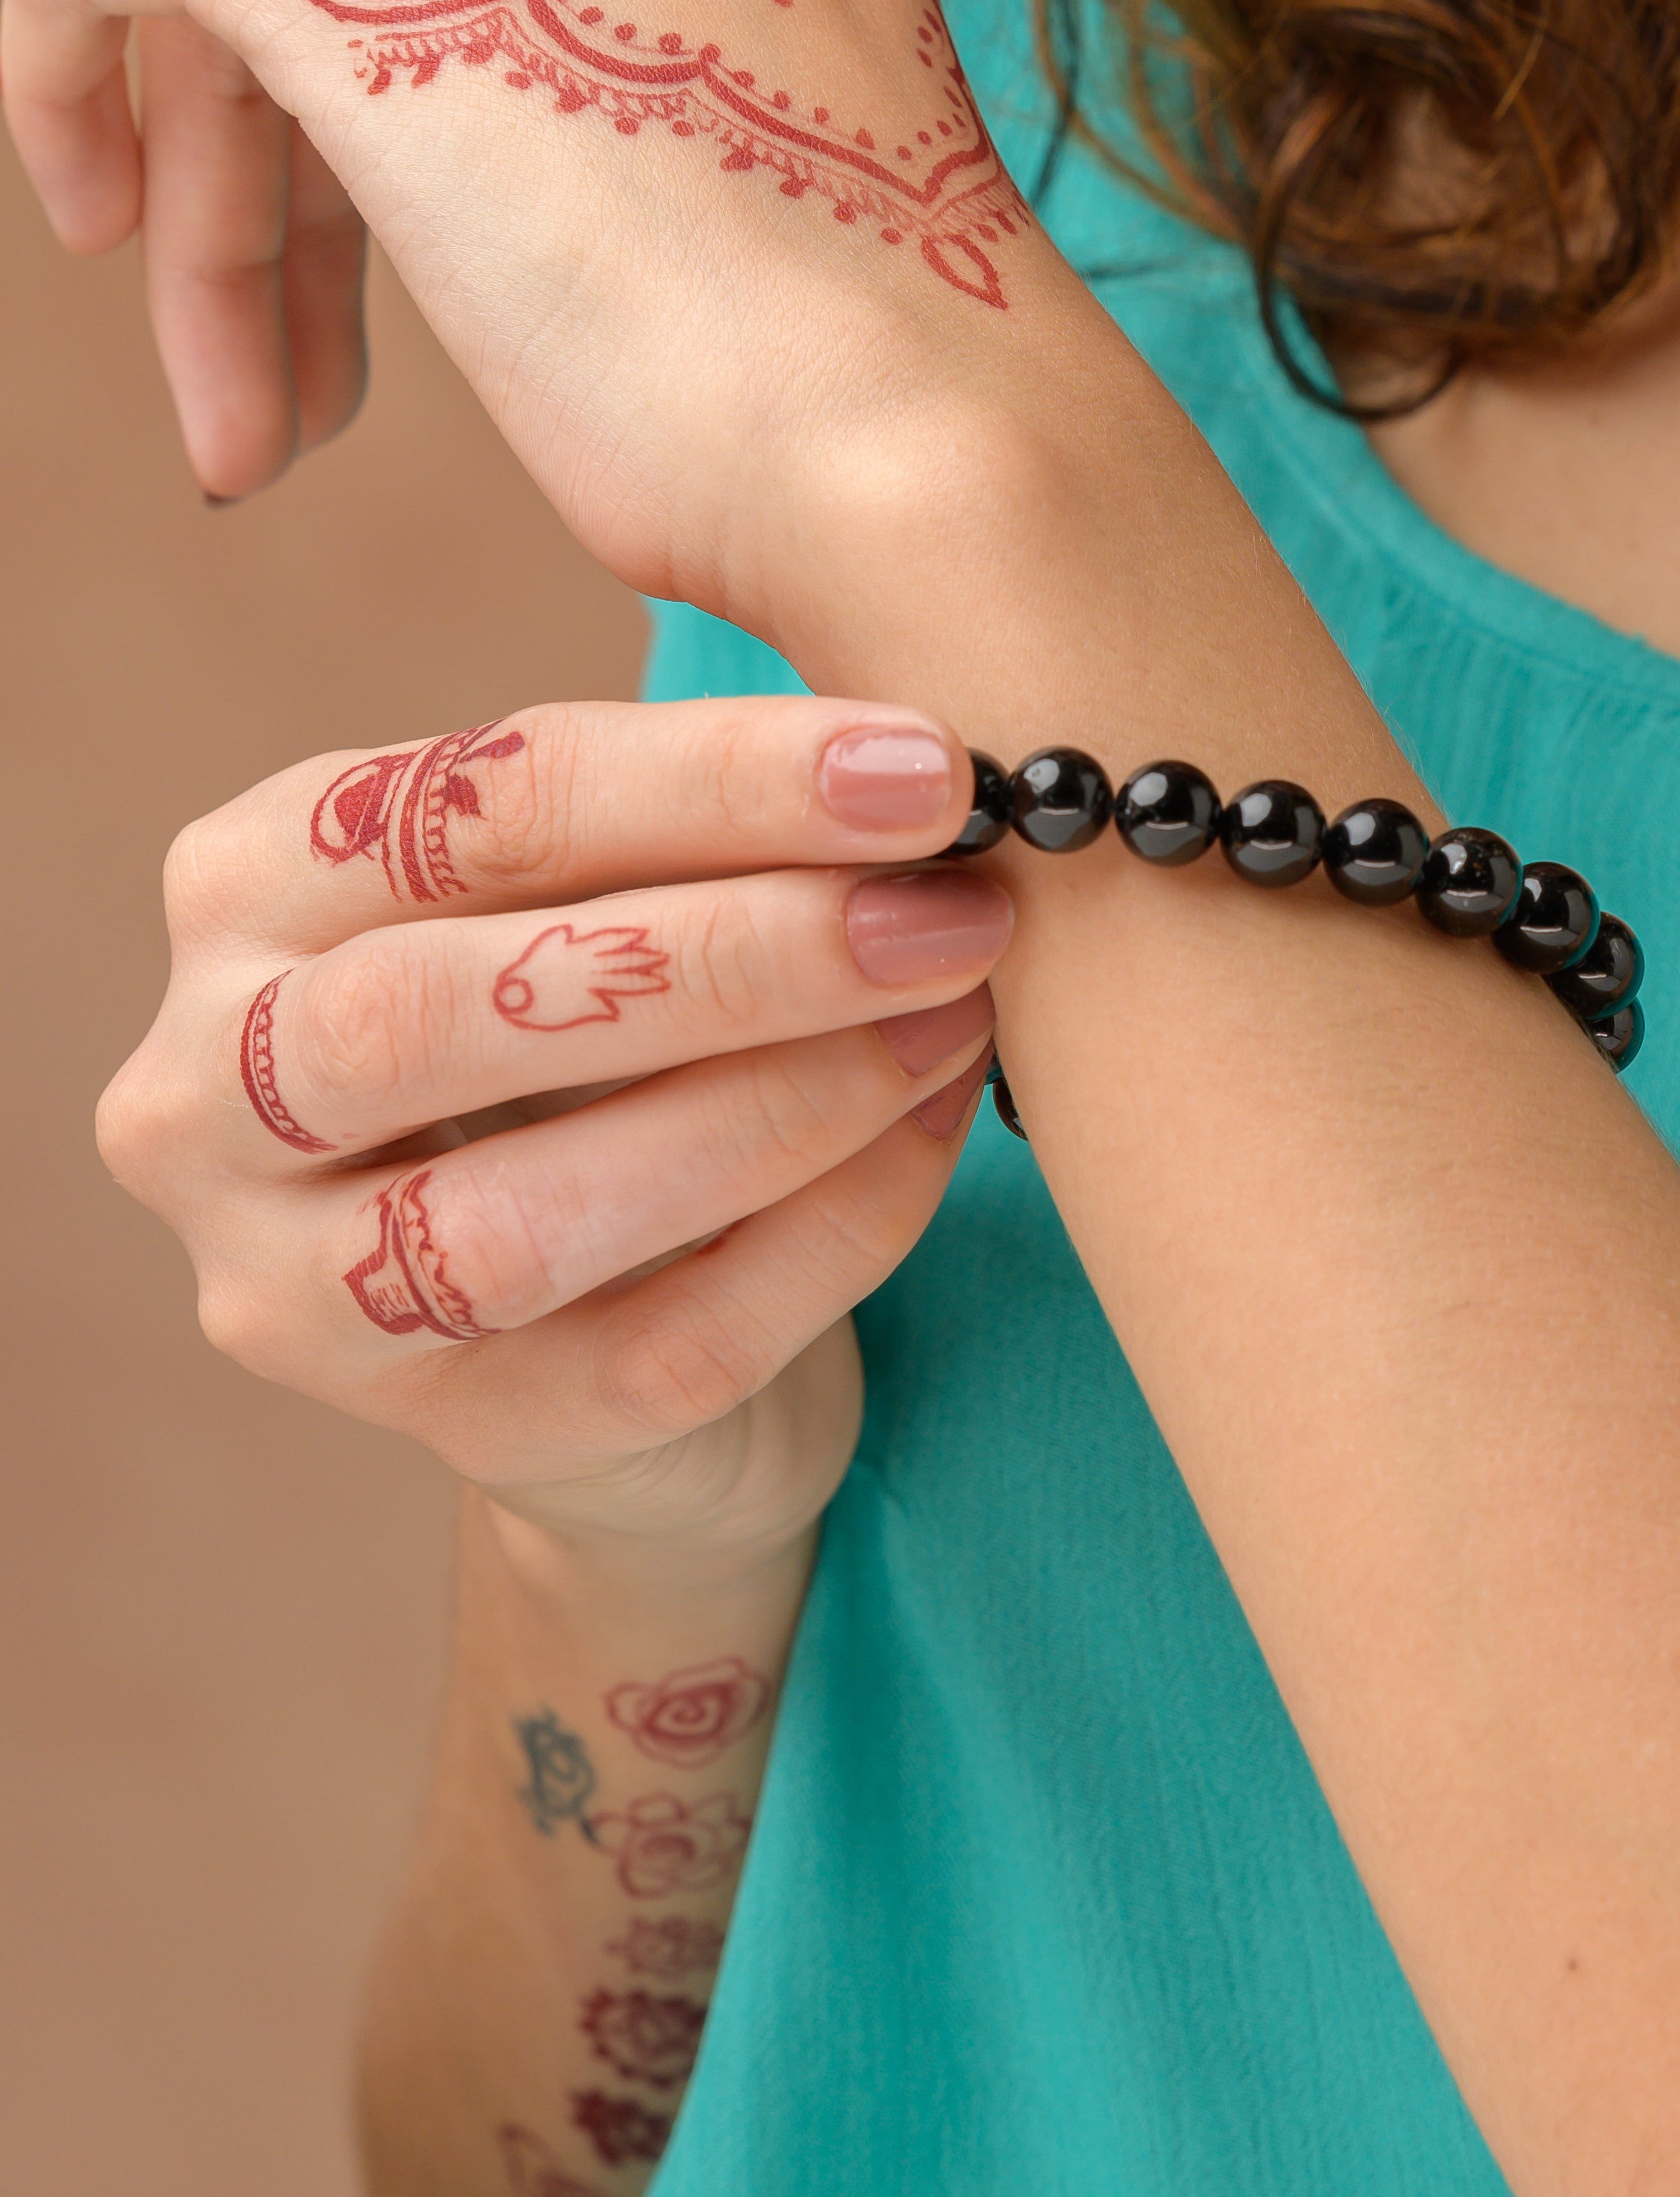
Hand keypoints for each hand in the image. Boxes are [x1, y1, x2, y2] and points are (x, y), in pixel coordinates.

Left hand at [1, 0, 1057, 631]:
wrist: (911, 434)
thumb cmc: (867, 349)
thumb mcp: (750, 86)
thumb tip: (441, 70)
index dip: (426, 56)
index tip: (414, 232)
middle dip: (313, 156)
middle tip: (318, 372)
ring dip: (240, 216)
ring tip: (267, 423)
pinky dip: (55, 70)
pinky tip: (104, 230)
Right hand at [97, 693, 1009, 1571]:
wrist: (608, 1309)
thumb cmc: (611, 1034)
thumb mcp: (601, 889)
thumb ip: (693, 820)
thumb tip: (910, 762)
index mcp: (248, 892)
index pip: (466, 809)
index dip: (707, 781)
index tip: (918, 768)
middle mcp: (210, 1097)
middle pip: (433, 1011)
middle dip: (724, 954)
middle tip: (941, 912)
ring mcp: (303, 1294)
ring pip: (519, 1219)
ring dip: (772, 1107)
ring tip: (952, 1019)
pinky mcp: (458, 1434)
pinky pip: (660, 1347)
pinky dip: (821, 1235)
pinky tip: (931, 1136)